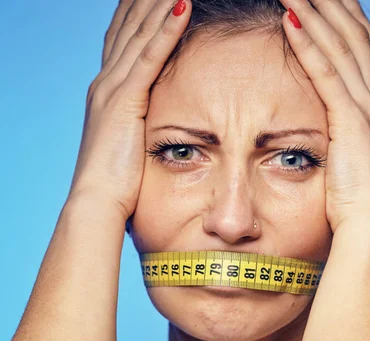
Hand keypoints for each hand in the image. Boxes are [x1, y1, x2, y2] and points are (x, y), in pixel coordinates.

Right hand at [68, 0, 189, 218]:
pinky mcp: (126, 101)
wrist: (97, 202)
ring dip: (159, 4)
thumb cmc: (117, 182)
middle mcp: (106, 83)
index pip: (123, 40)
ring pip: (140, 33)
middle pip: (129, 27)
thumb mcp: (129, 143)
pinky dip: (167, 30)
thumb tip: (154, 124)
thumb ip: (139, 125)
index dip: (137, 13)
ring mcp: (113, 89)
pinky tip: (183, 8)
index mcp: (108, 92)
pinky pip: (151, 57)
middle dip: (147, 0)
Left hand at [279, 0, 369, 232]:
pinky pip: (327, 74)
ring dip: (318, 11)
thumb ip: (346, 137)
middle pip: (358, 36)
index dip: (350, 17)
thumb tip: (331, 130)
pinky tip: (289, 20)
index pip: (366, 49)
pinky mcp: (352, 124)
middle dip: (336, 2)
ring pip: (343, 46)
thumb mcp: (355, 162)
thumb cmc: (358, 205)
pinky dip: (309, 44)